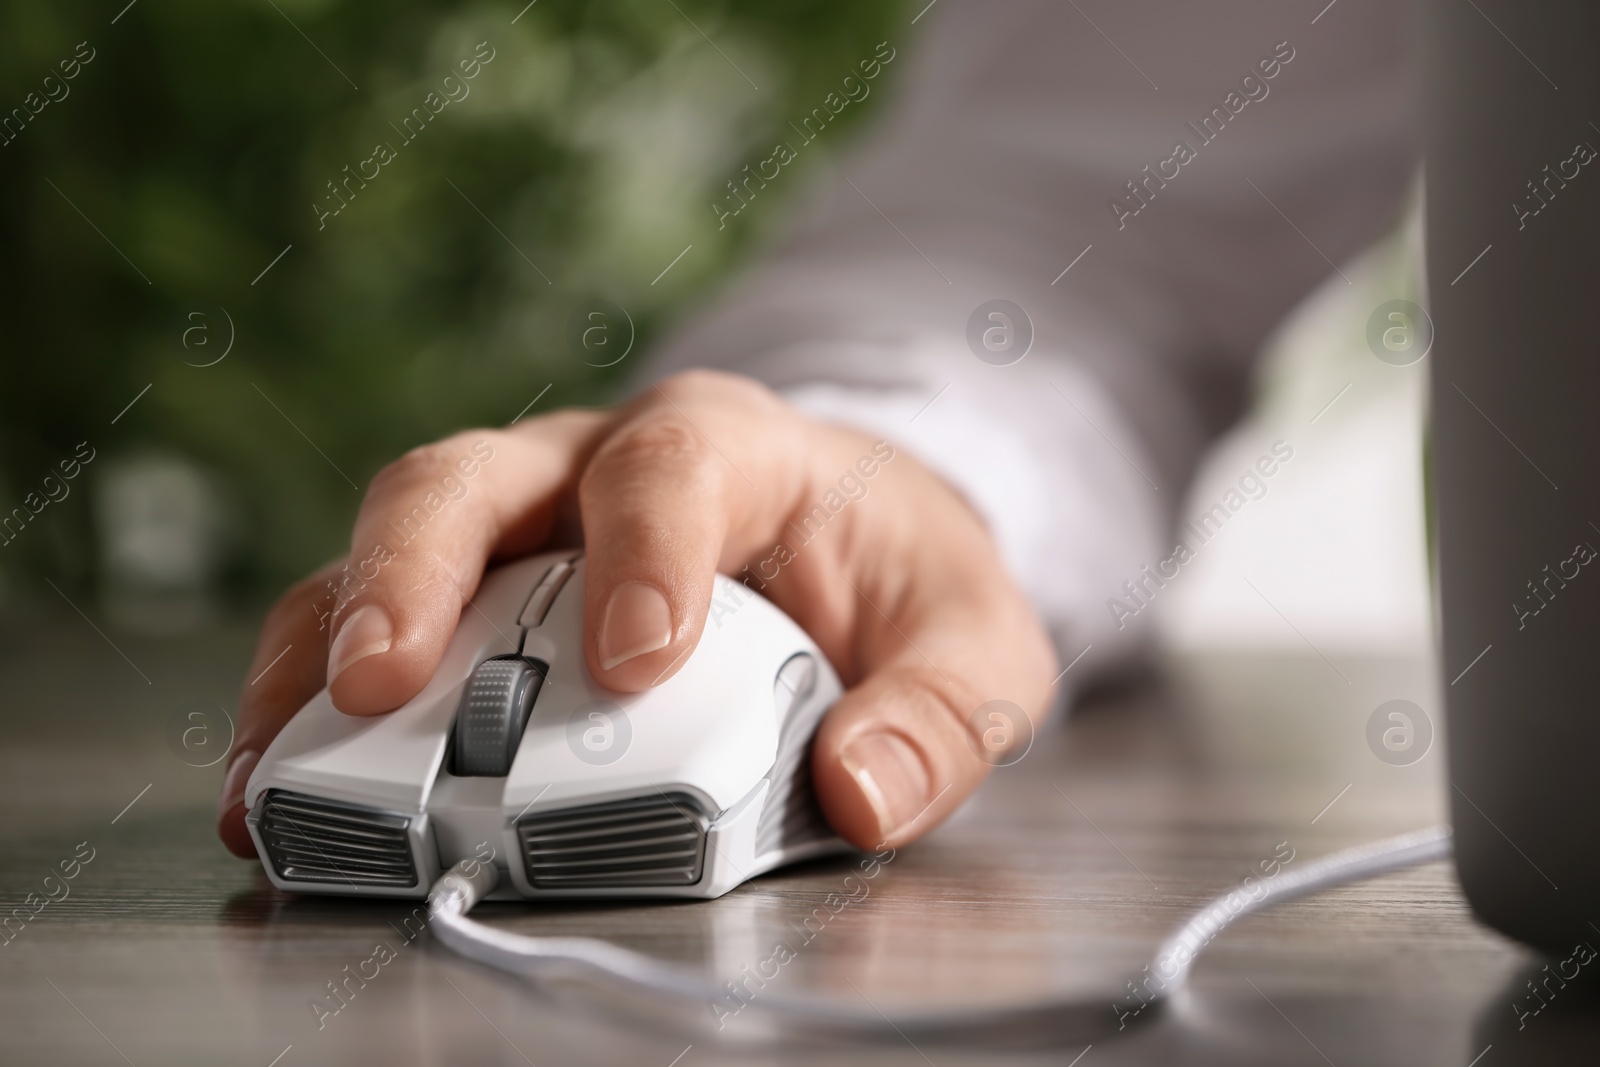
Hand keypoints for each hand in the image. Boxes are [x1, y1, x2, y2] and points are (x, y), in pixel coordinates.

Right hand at [217, 370, 1055, 856]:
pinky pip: (370, 613)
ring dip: (328, 640)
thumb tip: (863, 790)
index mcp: (732, 446)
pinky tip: (286, 772)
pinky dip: (317, 690)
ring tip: (284, 757)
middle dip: (415, 572)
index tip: (635, 662)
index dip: (644, 552)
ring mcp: (521, 522)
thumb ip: (940, 711)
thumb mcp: (973, 640)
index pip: (672, 465)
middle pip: (473, 475)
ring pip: (393, 542)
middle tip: (383, 680)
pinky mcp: (475, 586)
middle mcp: (595, 464)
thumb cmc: (898, 575)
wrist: (854, 547)